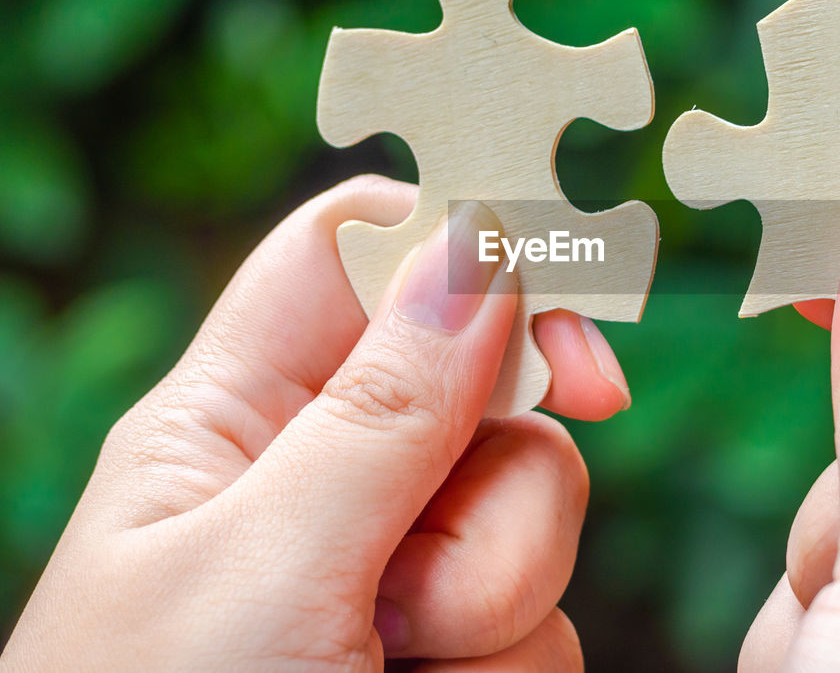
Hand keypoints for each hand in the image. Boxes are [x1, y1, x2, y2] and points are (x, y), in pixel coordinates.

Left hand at [2, 176, 631, 670]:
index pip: (357, 259)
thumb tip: (477, 246)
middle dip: (493, 498)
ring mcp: (394, 572)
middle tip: (410, 600)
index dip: (464, 251)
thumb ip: (382, 412)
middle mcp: (323, 480)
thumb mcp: (259, 571)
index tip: (566, 322)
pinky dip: (502, 667)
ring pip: (536, 516)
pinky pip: (543, 616)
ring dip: (491, 611)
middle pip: (488, 396)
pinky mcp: (453, 649)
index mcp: (235, 420)